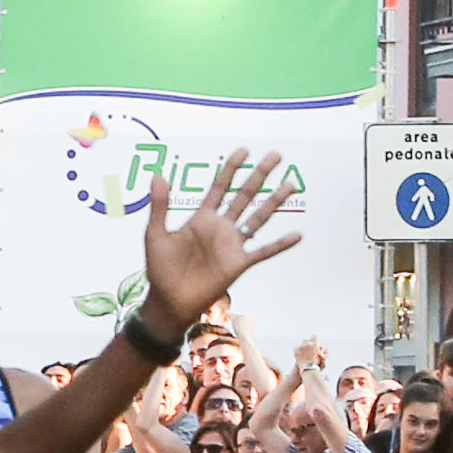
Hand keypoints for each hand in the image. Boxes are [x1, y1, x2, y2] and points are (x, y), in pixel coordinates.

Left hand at [136, 149, 308, 327]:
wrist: (168, 301)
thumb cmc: (160, 269)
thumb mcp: (156, 234)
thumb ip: (160, 206)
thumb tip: (158, 175)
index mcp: (201, 218)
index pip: (220, 187)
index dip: (231, 169)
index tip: (244, 151)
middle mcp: (220, 228)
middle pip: (244, 196)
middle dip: (259, 175)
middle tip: (275, 156)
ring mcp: (231, 245)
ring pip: (258, 218)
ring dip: (274, 202)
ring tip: (290, 184)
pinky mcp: (238, 264)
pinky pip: (263, 252)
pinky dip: (280, 244)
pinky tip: (296, 235)